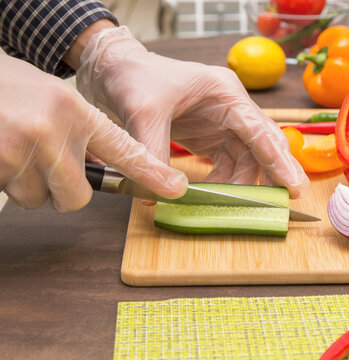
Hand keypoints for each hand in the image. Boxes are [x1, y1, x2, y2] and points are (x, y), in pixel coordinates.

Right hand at [0, 55, 186, 210]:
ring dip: (28, 184)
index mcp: (74, 110)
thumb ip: (80, 131)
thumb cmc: (7, 88)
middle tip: (42, 163)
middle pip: (77, 197)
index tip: (175, 187)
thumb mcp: (51, 99)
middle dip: (61, 190)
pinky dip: (6, 181)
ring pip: (40, 199)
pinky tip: (1, 151)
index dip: (151, 174)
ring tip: (12, 147)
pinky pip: (13, 195)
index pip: (124, 150)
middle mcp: (54, 130)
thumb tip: (102, 167)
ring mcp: (23, 149)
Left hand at [76, 26, 308, 197]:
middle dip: (273, 174)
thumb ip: (155, 152)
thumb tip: (163, 192)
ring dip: (239, 185)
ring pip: (247, 160)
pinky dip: (221, 183)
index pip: (259, 129)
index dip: (279, 160)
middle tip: (283, 202)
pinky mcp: (210, 137)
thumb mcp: (143, 113)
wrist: (116, 70)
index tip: (294, 186)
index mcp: (224, 92)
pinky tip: (209, 194)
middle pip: (262, 146)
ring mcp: (223, 123)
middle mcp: (231, 108)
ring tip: (226, 205)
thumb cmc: (134, 77)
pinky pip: (227, 165)